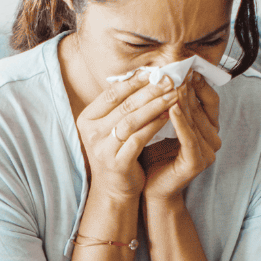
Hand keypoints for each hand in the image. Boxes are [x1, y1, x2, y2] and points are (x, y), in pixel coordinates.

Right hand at [74, 72, 177, 203]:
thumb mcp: (110, 127)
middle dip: (149, 91)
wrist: (113, 189)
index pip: (112, 94)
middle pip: (124, 105)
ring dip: (155, 106)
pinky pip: (139, 139)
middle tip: (169, 80)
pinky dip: (154, 125)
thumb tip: (144, 75)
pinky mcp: (118, 162)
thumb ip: (121, 106)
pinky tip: (168, 116)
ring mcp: (103, 149)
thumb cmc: (115, 152)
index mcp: (87, 119)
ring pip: (132, 120)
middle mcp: (91, 133)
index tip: (154, 72)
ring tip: (172, 96)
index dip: (134, 81)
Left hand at [140, 75, 220, 204]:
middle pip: (202, 107)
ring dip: (184, 101)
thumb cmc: (153, 155)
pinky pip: (189, 137)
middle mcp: (213, 139)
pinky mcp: (197, 162)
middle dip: (188, 88)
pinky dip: (180, 122)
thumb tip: (163, 75)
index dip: (199, 83)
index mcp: (208, 129)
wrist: (150, 189)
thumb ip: (169, 105)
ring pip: (195, 120)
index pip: (209, 100)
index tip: (185, 66)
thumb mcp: (162, 125)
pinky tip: (171, 107)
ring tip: (172, 83)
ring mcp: (208, 152)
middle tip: (178, 69)